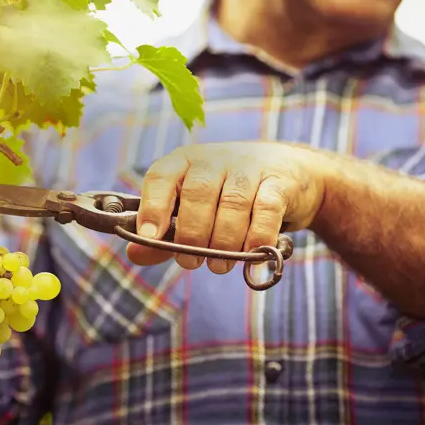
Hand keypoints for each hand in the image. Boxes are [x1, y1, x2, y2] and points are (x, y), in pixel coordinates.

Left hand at [126, 141, 327, 272]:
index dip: (152, 207)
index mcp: (184, 162)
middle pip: (197, 194)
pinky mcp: (279, 182)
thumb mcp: (191, 208)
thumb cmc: (226, 195)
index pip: (161, 176)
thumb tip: (134, 254)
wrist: (290, 173)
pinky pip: (266, 210)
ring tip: (219, 266)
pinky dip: (258, 237)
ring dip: (224, 243)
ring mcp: (249, 167)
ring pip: (232, 205)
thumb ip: (163, 233)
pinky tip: (252, 256)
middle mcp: (214, 159)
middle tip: (190, 263)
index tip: (149, 238)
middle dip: (191, 235)